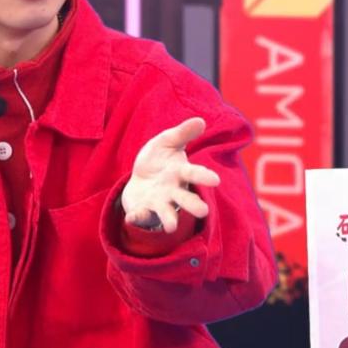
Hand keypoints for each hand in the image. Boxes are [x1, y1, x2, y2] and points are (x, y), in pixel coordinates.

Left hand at [120, 117, 220, 233]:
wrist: (140, 178)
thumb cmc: (159, 159)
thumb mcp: (167, 141)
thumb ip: (183, 133)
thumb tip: (201, 120)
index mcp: (180, 172)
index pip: (193, 174)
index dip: (203, 176)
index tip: (215, 180)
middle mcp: (173, 191)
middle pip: (185, 199)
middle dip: (193, 205)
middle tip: (203, 211)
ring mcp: (158, 203)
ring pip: (167, 214)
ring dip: (169, 219)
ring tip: (171, 226)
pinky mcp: (143, 211)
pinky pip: (141, 216)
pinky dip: (137, 218)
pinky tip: (131, 218)